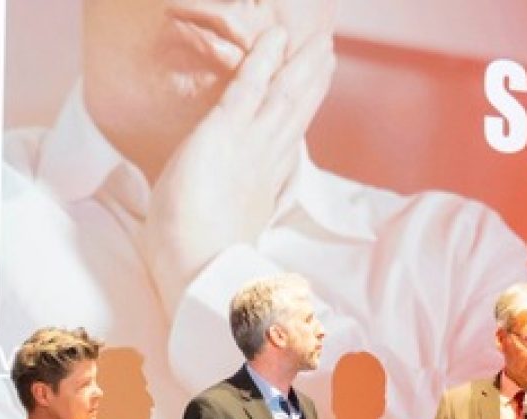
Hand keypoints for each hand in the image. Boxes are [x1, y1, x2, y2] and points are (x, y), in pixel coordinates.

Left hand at [142, 26, 336, 315]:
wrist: (199, 275)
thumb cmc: (198, 268)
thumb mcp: (215, 237)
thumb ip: (227, 226)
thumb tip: (227, 235)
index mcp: (262, 188)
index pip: (287, 140)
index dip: (303, 113)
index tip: (316, 92)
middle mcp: (263, 163)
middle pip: (295, 112)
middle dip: (312, 81)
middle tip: (327, 53)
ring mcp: (249, 146)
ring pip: (283, 95)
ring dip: (300, 64)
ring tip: (318, 40)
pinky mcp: (226, 133)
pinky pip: (250, 87)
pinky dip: (264, 59)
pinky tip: (276, 36)